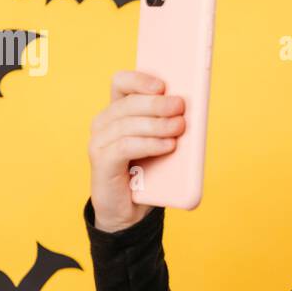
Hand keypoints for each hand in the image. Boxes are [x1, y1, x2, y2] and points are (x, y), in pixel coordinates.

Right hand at [87, 70, 185, 231]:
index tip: (162, 85)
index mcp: (117, 111)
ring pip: (128, 124)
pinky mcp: (101, 162)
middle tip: (180, 106)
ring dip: (157, 124)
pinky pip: (125, 146)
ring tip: (179, 128)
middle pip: (128, 103)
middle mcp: (104, 123)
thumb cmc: (148, 173)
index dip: (140, 79)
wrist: (130, 211)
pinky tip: (168, 146)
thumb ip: (170, 124)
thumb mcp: (163, 143)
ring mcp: (99, 142)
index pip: (121, 83)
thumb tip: (192, 109)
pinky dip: (149, 144)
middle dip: (157, 103)